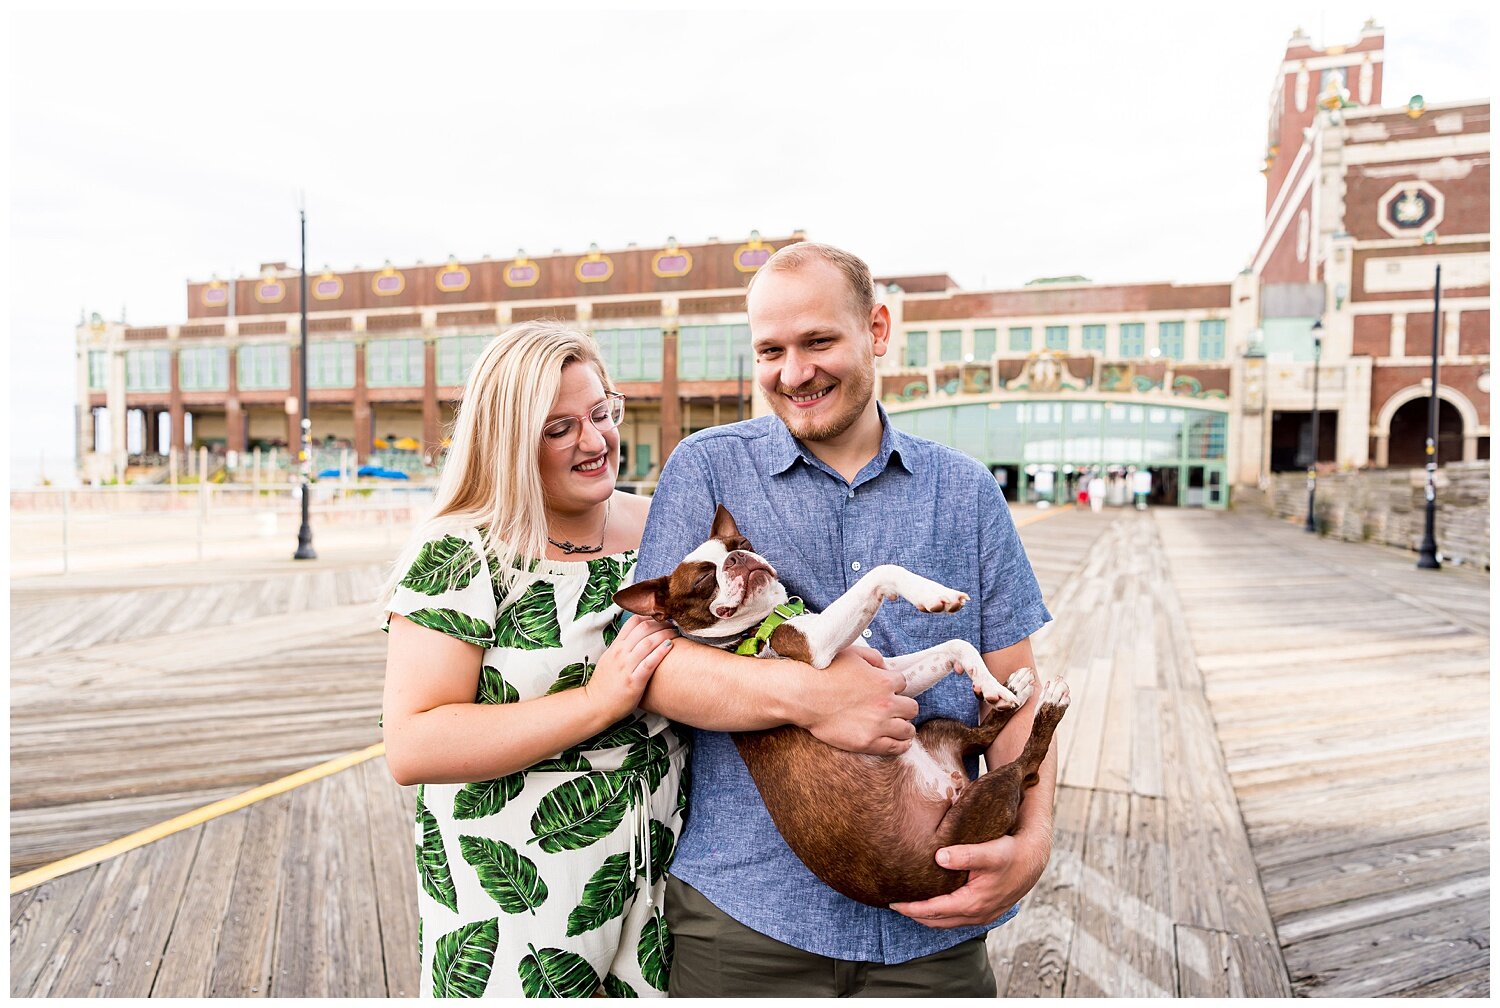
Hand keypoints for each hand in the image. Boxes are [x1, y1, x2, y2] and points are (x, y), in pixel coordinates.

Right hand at [585, 615, 677, 721]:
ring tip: (676, 632)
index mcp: (615, 647)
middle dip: (660, 623)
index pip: (633, 622)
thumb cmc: (604, 684)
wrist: (595, 705)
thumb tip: (636, 637)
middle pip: (643, 628)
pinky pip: (649, 663)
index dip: (649, 616)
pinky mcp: (634, 682)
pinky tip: (670, 646)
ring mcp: (626, 667)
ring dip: (664, 634)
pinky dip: (660, 652)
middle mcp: (621, 654)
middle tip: (672, 622)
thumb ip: (621, 647)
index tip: (661, 617)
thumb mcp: (609, 659)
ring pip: (648, 643)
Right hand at [796, 646, 916, 755]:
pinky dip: (901, 744)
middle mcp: (886, 704)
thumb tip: (884, 667)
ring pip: (908, 729)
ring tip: (898, 727)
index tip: (888, 691)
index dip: (895, 687)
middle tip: (894, 709)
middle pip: (911, 708)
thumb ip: (873, 657)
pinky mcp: (868, 742)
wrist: (805, 695)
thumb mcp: (852, 653)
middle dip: (903, 707)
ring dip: (905, 726)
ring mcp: (879, 725)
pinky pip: (896, 747)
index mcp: (884, 681)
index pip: (903, 684)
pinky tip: (899, 742)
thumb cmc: (824, 672)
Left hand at [889, 826, 1050, 927]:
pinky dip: (940, 915)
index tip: (893, 902)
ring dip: (927, 916)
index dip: (912, 908)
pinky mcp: (985, 910)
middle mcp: (976, 914)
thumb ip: (965, 855)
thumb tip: (939, 856)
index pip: (934, 911)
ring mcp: (982, 915)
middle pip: (937, 921)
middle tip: (894, 904)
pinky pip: (956, 918)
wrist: (1034, 858)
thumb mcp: (990, 852)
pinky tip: (932, 903)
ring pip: (946, 922)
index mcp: (973, 903)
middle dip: (914, 914)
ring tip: (908, 905)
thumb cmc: (1011, 853)